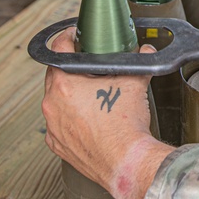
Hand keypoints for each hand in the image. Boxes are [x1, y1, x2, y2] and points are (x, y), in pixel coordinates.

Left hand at [41, 27, 172, 198]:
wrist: (125, 162)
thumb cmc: (125, 127)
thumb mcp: (134, 83)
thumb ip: (138, 62)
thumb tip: (146, 51)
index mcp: (64, 86)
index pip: (58, 50)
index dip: (67, 38)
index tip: (73, 36)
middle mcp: (52, 105)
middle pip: (54, 75)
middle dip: (69, 68)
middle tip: (87, 66)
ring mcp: (53, 127)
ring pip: (55, 101)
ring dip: (68, 94)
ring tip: (90, 94)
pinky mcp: (58, 145)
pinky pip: (58, 124)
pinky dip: (69, 118)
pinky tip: (88, 119)